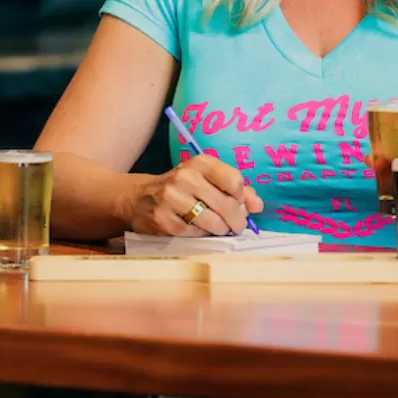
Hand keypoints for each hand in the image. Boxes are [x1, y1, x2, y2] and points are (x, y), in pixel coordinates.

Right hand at [124, 155, 264, 236]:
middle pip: (226, 205)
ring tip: (219, 229)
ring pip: (213, 222)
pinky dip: (201, 235)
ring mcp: (172, 198)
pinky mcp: (164, 220)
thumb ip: (236, 189)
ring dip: (221, 230)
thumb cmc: (183, 189)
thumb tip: (257, 205)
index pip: (235, 181)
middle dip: (237, 221)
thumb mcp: (207, 180)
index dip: (241, 198)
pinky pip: (195, 233)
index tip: (238, 204)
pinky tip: (197, 229)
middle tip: (237, 226)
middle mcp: (186, 177)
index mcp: (200, 163)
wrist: (140, 198)